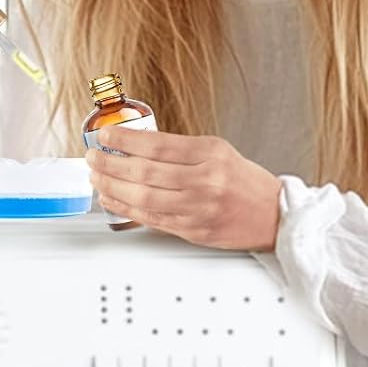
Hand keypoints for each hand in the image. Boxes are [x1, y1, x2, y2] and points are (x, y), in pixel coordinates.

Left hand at [85, 128, 282, 251]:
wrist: (274, 216)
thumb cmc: (245, 182)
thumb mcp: (218, 152)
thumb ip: (180, 150)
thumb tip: (134, 146)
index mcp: (211, 154)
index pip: (158, 145)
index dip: (125, 140)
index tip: (106, 136)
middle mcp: (205, 181)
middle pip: (145, 172)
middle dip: (111, 164)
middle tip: (93, 157)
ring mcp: (198, 208)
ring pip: (143, 197)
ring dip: (112, 187)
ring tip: (96, 177)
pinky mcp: (192, 230)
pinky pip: (150, 219)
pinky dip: (125, 208)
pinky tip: (112, 199)